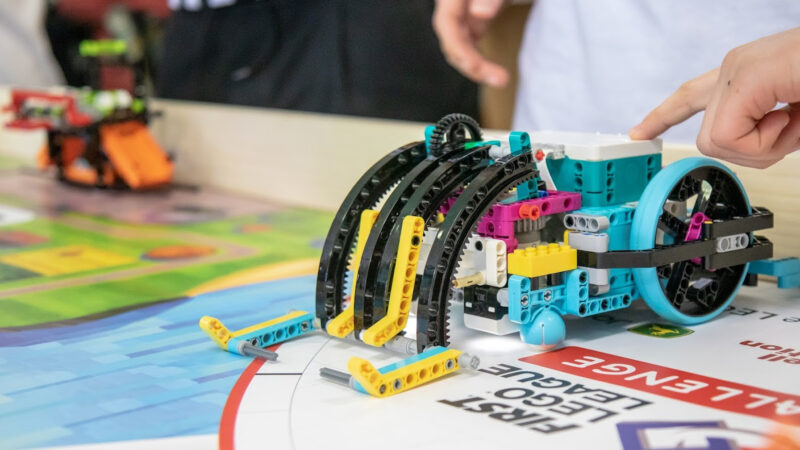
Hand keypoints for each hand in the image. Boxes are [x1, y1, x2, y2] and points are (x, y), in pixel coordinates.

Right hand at [433, 0, 509, 86]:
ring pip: (460, 49)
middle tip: (499, 79)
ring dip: (478, 68)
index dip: (458, 47)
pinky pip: (470, 48)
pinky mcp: (471, 25)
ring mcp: (462, 18)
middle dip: (472, 65)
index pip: (447, 24)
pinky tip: (495, 73)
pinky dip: (481, 62)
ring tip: (500, 79)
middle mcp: (452, 9)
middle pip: (452, 42)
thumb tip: (480, 13)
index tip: (474, 65)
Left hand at [630, 27, 799, 167]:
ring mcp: (739, 68)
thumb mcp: (795, 117)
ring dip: (769, 144)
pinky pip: (730, 136)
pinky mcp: (749, 76)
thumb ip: (769, 131)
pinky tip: (794, 111)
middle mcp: (735, 68)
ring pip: (719, 142)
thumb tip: (754, 148)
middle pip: (710, 139)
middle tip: (792, 124)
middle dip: (755, 150)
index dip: (662, 116)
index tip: (637, 133)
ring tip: (799, 112)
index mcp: (744, 75)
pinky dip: (770, 141)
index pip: (690, 96)